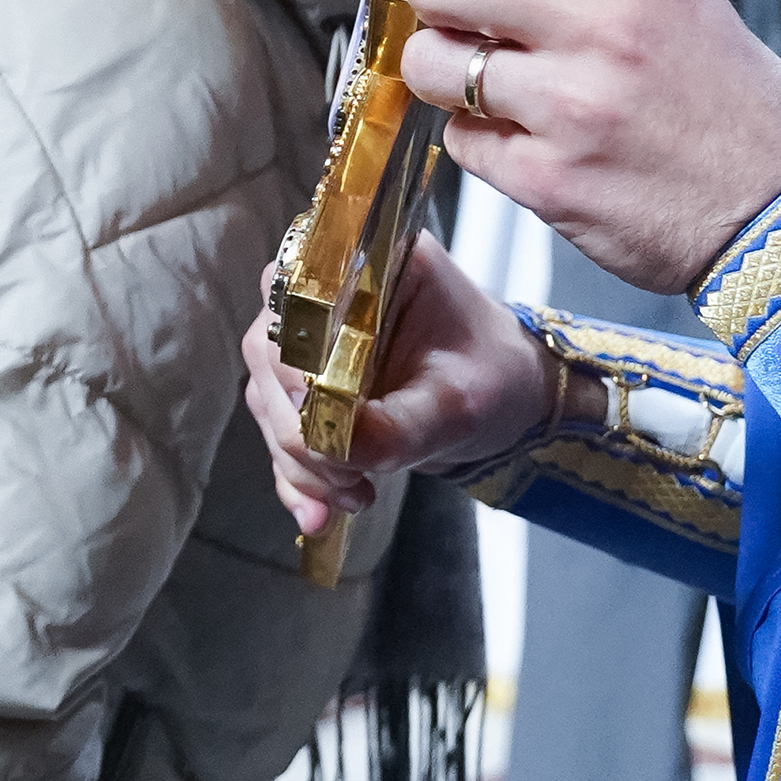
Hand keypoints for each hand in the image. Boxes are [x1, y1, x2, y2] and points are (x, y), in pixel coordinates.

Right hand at [240, 235, 556, 534]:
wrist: (510, 403)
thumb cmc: (496, 380)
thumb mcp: (458, 404)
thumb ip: (398, 426)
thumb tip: (329, 447)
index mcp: (369, 266)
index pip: (297, 299)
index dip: (294, 361)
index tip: (318, 419)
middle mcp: (327, 294)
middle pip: (270, 354)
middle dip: (299, 429)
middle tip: (346, 478)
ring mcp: (312, 340)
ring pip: (269, 400)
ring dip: (301, 461)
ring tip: (352, 498)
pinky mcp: (308, 385)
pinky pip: (282, 430)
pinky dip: (297, 477)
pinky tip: (320, 514)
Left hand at [393, 0, 780, 295]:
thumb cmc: (724, 96)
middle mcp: (602, 29)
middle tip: (437, 5)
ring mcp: (571, 109)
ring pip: (431, 62)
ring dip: (437, 66)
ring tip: (476, 75)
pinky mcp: (547, 182)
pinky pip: (460, 138)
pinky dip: (474, 134)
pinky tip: (518, 133)